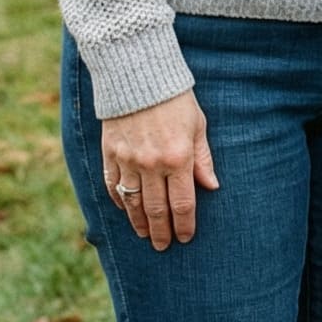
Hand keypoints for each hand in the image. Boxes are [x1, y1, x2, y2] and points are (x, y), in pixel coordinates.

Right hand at [100, 89, 217, 248]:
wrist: (138, 75)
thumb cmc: (176, 99)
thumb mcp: (198, 125)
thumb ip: (203, 159)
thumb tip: (212, 187)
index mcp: (178, 157)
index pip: (183, 203)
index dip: (185, 224)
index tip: (185, 238)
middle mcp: (152, 164)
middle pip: (157, 210)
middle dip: (162, 232)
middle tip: (163, 246)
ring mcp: (128, 161)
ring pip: (133, 204)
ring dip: (139, 223)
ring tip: (145, 235)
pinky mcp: (110, 154)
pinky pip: (113, 187)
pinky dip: (120, 203)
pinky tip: (126, 211)